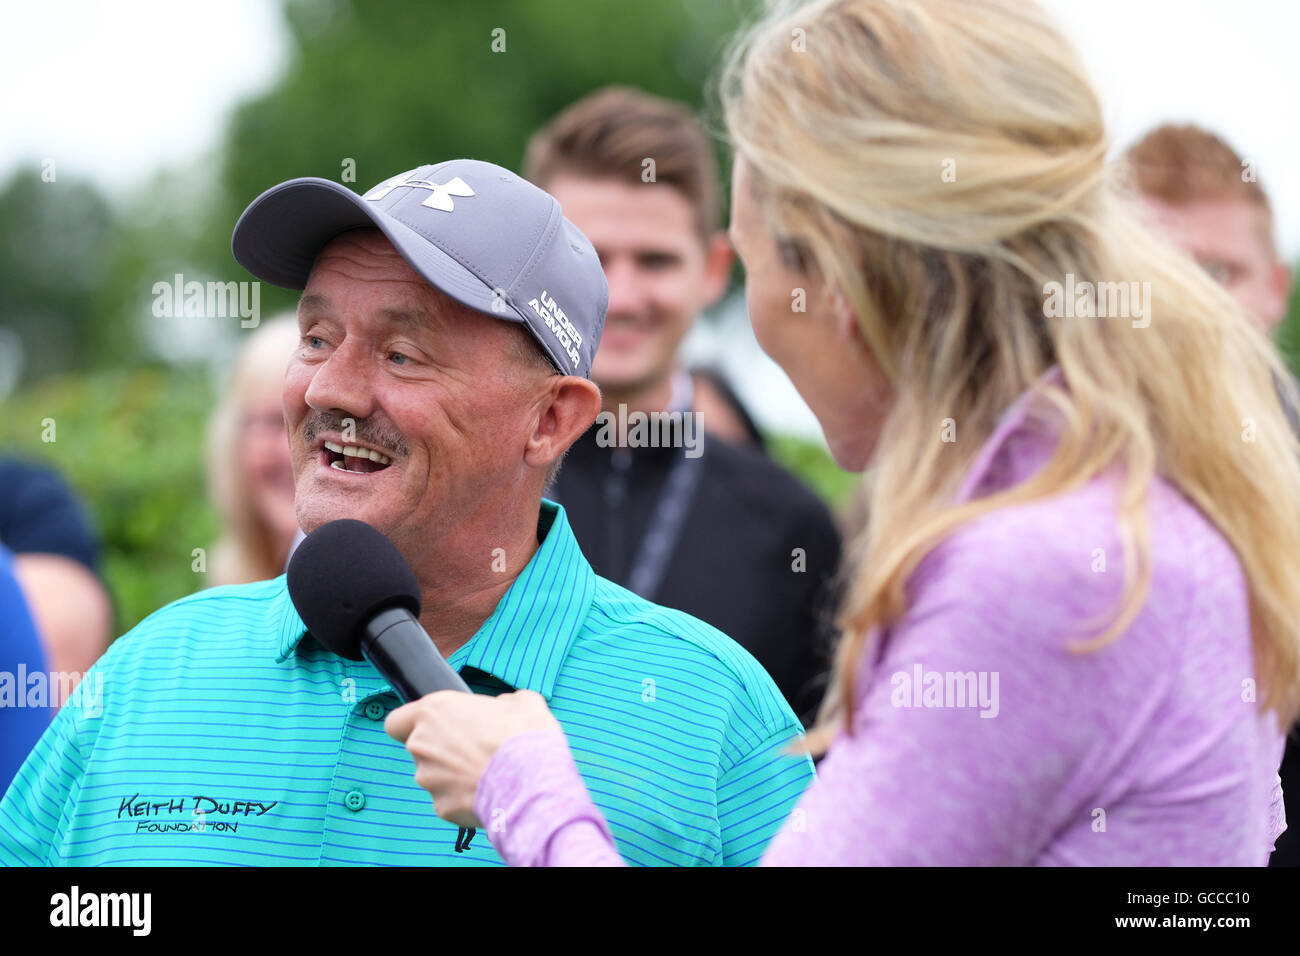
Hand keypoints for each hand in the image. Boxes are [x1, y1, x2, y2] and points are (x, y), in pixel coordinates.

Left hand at [385, 689, 561, 826]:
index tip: (432, 727)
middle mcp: (422, 745)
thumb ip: (503, 702)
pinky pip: (448, 799)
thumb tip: (505, 708)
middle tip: (475, 748)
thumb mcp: (522, 702)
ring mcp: (429, 779)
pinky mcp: (441, 807)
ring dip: (454, 774)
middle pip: (419, 749)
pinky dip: (464, 797)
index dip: (410, 725)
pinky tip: (489, 791)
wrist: (531, 783)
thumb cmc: (523, 737)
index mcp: (434, 711)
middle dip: (442, 749)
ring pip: (434, 776)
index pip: (396, 721)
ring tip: (488, 772)